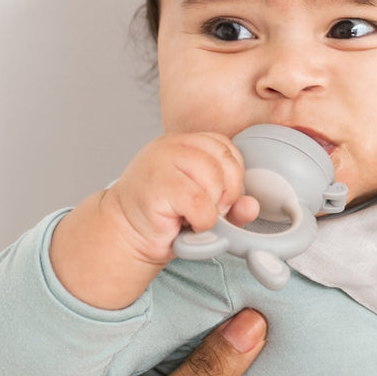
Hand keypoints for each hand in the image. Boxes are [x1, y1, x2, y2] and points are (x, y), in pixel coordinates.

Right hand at [104, 133, 258, 262]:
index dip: (233, 177)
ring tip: (194, 217)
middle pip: (224, 162)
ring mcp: (162, 161)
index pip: (227, 148)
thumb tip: (252, 206)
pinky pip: (199, 203)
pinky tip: (185, 223)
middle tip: (209, 211)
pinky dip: (201, 221)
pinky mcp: (156, 184)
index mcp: (184, 142)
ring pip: (214, 180)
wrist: (124, 232)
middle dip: (226, 194)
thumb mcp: (204, 206)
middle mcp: (172, 145)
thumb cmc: (162, 217)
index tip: (220, 199)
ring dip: (212, 208)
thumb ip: (230, 204)